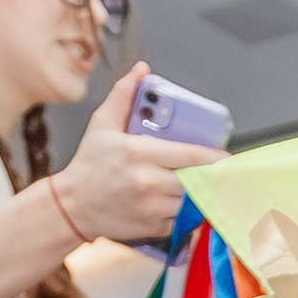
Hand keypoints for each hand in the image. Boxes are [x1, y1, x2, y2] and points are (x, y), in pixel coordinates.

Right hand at [53, 63, 224, 242]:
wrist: (71, 206)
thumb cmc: (89, 165)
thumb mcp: (102, 125)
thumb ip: (123, 96)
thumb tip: (141, 71)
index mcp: (138, 153)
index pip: (190, 155)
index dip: (214, 156)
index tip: (227, 155)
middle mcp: (147, 181)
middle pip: (196, 178)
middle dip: (209, 175)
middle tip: (217, 170)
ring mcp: (151, 207)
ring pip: (192, 199)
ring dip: (198, 192)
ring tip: (198, 184)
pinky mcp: (154, 227)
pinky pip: (183, 219)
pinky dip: (186, 211)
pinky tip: (181, 202)